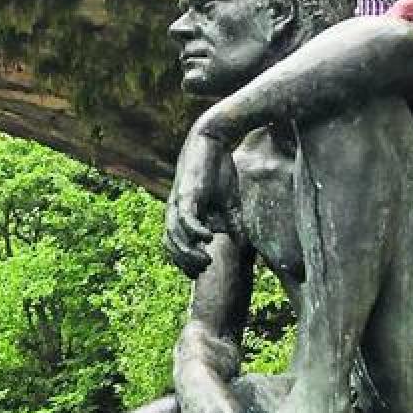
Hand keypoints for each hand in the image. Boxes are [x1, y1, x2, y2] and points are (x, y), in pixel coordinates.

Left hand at [163, 129, 231, 276]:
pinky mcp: (186, 193)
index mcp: (182, 214)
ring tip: (206, 260)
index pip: (175, 244)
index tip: (199, 272)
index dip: (184, 261)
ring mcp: (178, 202)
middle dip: (185, 261)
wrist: (214, 139)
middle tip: (204, 268)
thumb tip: (241, 244)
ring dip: (188, 252)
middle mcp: (175, 210)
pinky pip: (186, 218)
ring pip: (175, 235)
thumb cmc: (219, 170)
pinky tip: (209, 239)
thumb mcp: (229, 202)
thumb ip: (233, 223)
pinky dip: (195, 232)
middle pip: (171, 244)